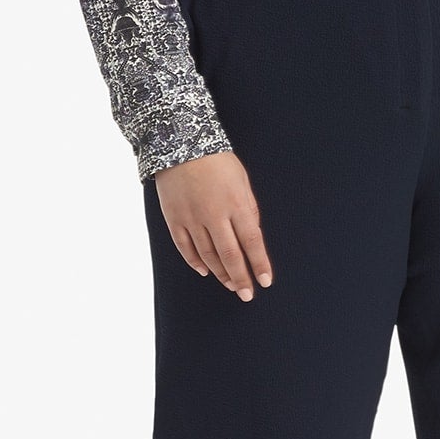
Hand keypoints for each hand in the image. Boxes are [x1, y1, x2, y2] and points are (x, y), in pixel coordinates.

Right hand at [153, 151, 275, 299]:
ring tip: (230, 285)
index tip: (265, 281)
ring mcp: (192, 219)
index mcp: (236, 204)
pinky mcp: (175, 219)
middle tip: (246, 294)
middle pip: (230, 255)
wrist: (180, 144)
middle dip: (240, 278)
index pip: (252, 242)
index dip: (259, 265)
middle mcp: (214, 216)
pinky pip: (185, 248)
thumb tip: (253, 234)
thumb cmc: (217, 161)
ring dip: (221, 274)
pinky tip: (205, 271)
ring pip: (208, 256)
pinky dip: (195, 262)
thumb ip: (249, 208)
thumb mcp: (242, 180)